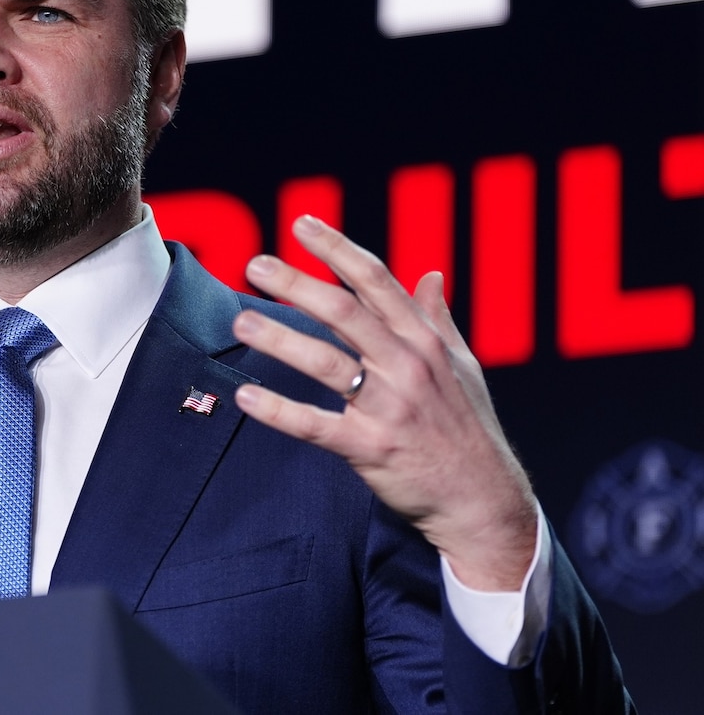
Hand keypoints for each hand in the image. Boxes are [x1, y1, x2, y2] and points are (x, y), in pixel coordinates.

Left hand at [230, 216, 536, 590]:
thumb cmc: (468, 428)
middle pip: (345, 313)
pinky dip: (279, 411)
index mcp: (425, 341)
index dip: (337, 249)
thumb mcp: (463, 366)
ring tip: (241, 321)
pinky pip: (316, 426)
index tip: (302, 225)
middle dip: (298, 284)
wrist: (483, 500)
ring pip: (327, 363)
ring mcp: (389, 408)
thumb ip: (438, 319)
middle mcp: (407, 367)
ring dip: (280, 339)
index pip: (377, 281)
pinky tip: (245, 395)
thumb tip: (431, 276)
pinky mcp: (371, 448)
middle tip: (255, 265)